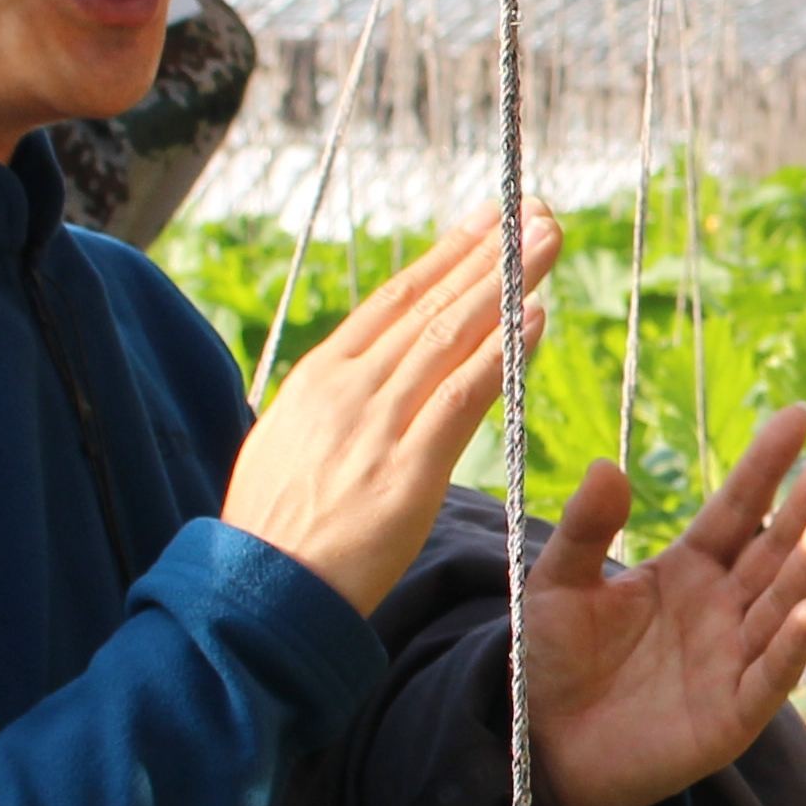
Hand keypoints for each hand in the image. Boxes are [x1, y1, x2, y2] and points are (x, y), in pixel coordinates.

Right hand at [222, 209, 552, 612]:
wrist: (255, 595)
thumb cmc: (273, 530)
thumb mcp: (290, 443)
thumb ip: (334, 404)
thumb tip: (367, 377)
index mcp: (318, 376)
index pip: (394, 299)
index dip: (447, 256)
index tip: (488, 220)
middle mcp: (347, 387)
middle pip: (430, 303)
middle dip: (489, 253)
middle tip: (538, 210)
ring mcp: (376, 425)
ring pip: (451, 335)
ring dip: (507, 283)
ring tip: (550, 239)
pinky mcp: (405, 470)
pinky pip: (462, 396)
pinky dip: (502, 353)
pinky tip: (537, 316)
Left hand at [517, 405, 805, 805]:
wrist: (546, 749)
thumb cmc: (554, 663)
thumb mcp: (556, 586)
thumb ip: (585, 531)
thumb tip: (608, 465)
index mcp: (688, 569)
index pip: (737, 508)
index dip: (767, 464)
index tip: (800, 416)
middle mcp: (724, 608)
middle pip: (772, 551)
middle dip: (804, 510)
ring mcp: (734, 660)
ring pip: (783, 605)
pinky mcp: (733, 715)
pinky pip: (770, 676)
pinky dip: (793, 646)